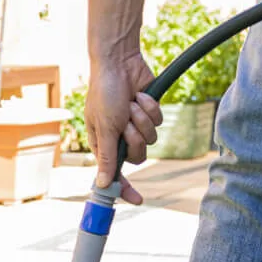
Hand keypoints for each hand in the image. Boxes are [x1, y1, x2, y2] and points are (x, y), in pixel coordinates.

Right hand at [86, 52, 162, 201]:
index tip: (137, 199)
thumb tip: (103, 184)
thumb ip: (108, 157)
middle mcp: (120, 137)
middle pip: (139, 156)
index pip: (115, 173)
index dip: (125, 188)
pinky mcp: (150, 112)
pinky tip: (140, 95)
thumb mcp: (105, 127)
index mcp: (104, 143)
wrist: (119, 62)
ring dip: (142, 119)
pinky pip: (159, 121)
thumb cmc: (104, 92)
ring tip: (131, 104)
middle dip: (135, 138)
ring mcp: (136, 124)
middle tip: (126, 122)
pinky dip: (150, 108)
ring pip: (151, 138)